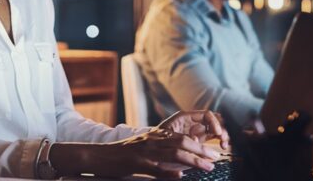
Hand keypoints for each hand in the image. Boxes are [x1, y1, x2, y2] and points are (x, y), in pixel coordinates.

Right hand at [72, 128, 221, 178]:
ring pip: (173, 153)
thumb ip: (158, 152)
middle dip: (201, 151)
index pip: (181, 137)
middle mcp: (151, 141)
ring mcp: (144, 152)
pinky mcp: (136, 163)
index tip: (212, 153)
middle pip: (182, 142)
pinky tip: (180, 176)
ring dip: (193, 161)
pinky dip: (169, 172)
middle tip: (215, 159)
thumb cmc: (120, 155)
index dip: (199, 145)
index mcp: (153, 136)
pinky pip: (155, 168)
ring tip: (207, 168)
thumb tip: (178, 163)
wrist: (97, 155)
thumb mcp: (141, 149)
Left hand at [158, 110, 229, 150]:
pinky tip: (223, 146)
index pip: (206, 115)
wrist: (150, 149)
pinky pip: (213, 135)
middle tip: (224, 140)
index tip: (218, 133)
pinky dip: (220, 139)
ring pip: (215, 128)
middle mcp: (193, 121)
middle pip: (213, 120)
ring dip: (223, 134)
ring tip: (224, 145)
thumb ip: (182, 137)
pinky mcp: (200, 139)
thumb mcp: (168, 137)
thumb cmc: (157, 141)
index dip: (214, 123)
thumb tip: (196, 140)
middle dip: (221, 128)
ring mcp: (197, 130)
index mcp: (185, 117)